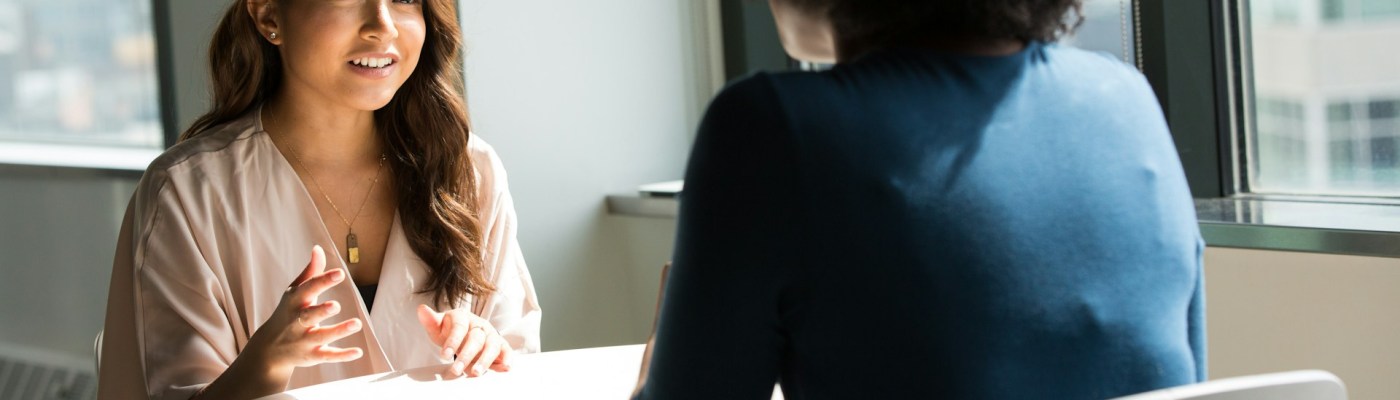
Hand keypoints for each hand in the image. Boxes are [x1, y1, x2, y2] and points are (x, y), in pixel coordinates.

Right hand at [244, 246, 363, 377]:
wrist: (268, 349)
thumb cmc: (287, 312)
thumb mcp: (295, 292)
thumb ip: (310, 272)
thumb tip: (318, 248)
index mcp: (294, 302)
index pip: (308, 289)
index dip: (323, 281)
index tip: (339, 273)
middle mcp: (297, 322)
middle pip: (309, 316)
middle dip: (321, 311)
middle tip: (336, 306)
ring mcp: (304, 340)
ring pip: (321, 336)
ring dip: (338, 331)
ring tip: (357, 323)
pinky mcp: (312, 356)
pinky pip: (327, 356)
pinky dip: (342, 355)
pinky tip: (358, 352)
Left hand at [416, 304, 512, 376]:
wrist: (465, 332)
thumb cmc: (450, 330)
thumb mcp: (438, 326)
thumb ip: (430, 321)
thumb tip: (421, 309)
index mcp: (463, 317)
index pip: (459, 328)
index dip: (452, 341)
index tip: (444, 355)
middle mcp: (480, 324)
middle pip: (476, 339)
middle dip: (466, 356)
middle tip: (456, 370)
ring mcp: (491, 334)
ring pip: (492, 346)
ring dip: (485, 360)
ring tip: (475, 373)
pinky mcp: (500, 345)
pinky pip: (505, 351)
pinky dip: (506, 359)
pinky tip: (504, 368)